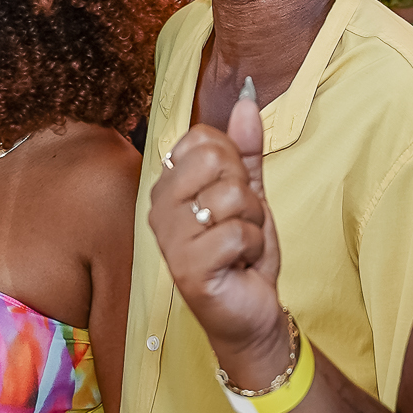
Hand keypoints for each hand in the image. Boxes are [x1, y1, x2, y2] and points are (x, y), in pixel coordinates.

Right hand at [149, 86, 288, 385]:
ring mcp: (170, 238)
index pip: (204, 137)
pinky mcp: (187, 268)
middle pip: (217, 159)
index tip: (231, 198)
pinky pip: (239, 233)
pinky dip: (253, 249)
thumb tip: (247, 100)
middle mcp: (159, 207)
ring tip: (239, 246)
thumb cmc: (242, 253)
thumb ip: (246, 149)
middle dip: (246, 192)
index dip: (234, 164)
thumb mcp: (249, 193)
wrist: (250, 312)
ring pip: (233, 196)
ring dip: (253, 223)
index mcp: (168, 185)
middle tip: (238, 223)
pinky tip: (239, 265)